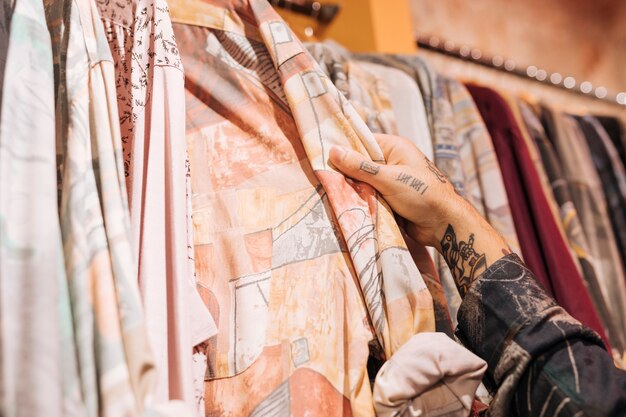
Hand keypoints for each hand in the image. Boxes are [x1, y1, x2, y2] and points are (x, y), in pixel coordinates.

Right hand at [329, 133, 461, 247]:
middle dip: (346, 174)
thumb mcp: (388, 178)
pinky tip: (346, 206)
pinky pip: (369, 197)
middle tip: (325, 179)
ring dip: (353, 191)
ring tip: (332, 194)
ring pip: (363, 183)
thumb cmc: (422, 194)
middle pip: (360, 164)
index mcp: (394, 147)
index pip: (362, 142)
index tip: (322, 157)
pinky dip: (361, 202)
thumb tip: (333, 151)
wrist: (443, 224)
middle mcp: (392, 162)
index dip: (344, 150)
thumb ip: (360, 166)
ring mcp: (391, 181)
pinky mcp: (390, 199)